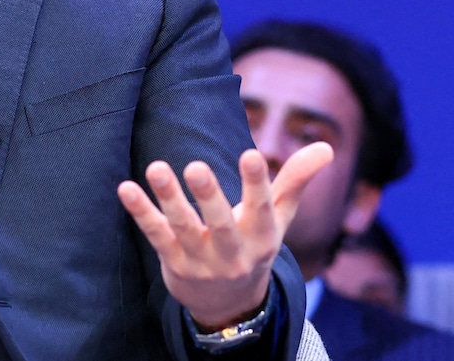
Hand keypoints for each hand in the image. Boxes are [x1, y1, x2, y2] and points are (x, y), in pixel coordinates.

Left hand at [115, 143, 332, 329]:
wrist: (228, 304)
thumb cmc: (253, 245)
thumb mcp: (278, 219)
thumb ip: (296, 181)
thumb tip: (328, 147)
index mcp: (262, 237)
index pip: (262, 209)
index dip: (258, 183)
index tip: (251, 154)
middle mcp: (233, 251)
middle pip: (221, 224)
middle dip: (209, 197)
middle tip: (196, 166)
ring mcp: (201, 260)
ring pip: (183, 228)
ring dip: (169, 198)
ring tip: (156, 167)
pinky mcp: (174, 263)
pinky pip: (156, 236)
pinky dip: (141, 213)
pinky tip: (125, 188)